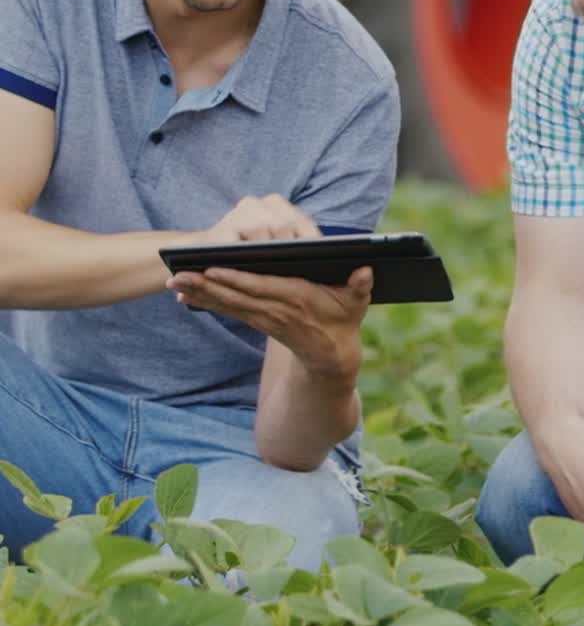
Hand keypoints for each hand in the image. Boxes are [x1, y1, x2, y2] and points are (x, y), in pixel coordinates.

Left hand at [169, 195, 369, 378]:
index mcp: (298, 299)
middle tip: (178, 275)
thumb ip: (361, 285)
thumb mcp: (358, 302)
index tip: (214, 268)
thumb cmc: (345, 320)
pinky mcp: (257, 321)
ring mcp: (264, 318)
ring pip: (226, 303)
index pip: (262, 287)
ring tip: (174, 282)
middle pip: (235, 296)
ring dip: (199, 293)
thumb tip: (366, 270)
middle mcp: (275, 310)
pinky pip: (227, 310)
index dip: (237, 279)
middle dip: (205, 286)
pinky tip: (186, 295)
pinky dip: (206, 302)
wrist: (332, 357)